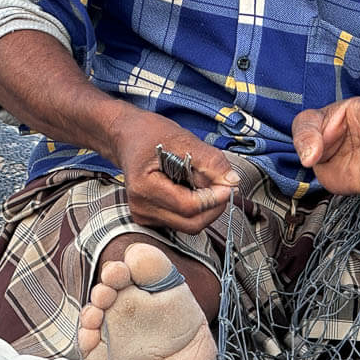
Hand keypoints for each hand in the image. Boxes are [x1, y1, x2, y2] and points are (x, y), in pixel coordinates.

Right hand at [108, 110, 240, 233]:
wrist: (126, 136)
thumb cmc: (149, 134)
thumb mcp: (183, 140)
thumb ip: (210, 161)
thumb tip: (232, 182)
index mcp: (144, 187)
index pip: (188, 207)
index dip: (214, 198)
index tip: (230, 185)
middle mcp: (141, 207)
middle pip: (191, 223)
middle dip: (213, 207)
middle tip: (223, 185)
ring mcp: (144, 215)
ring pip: (188, 225)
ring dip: (205, 207)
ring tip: (203, 182)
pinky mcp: (150, 218)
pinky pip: (182, 221)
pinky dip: (195, 208)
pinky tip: (190, 188)